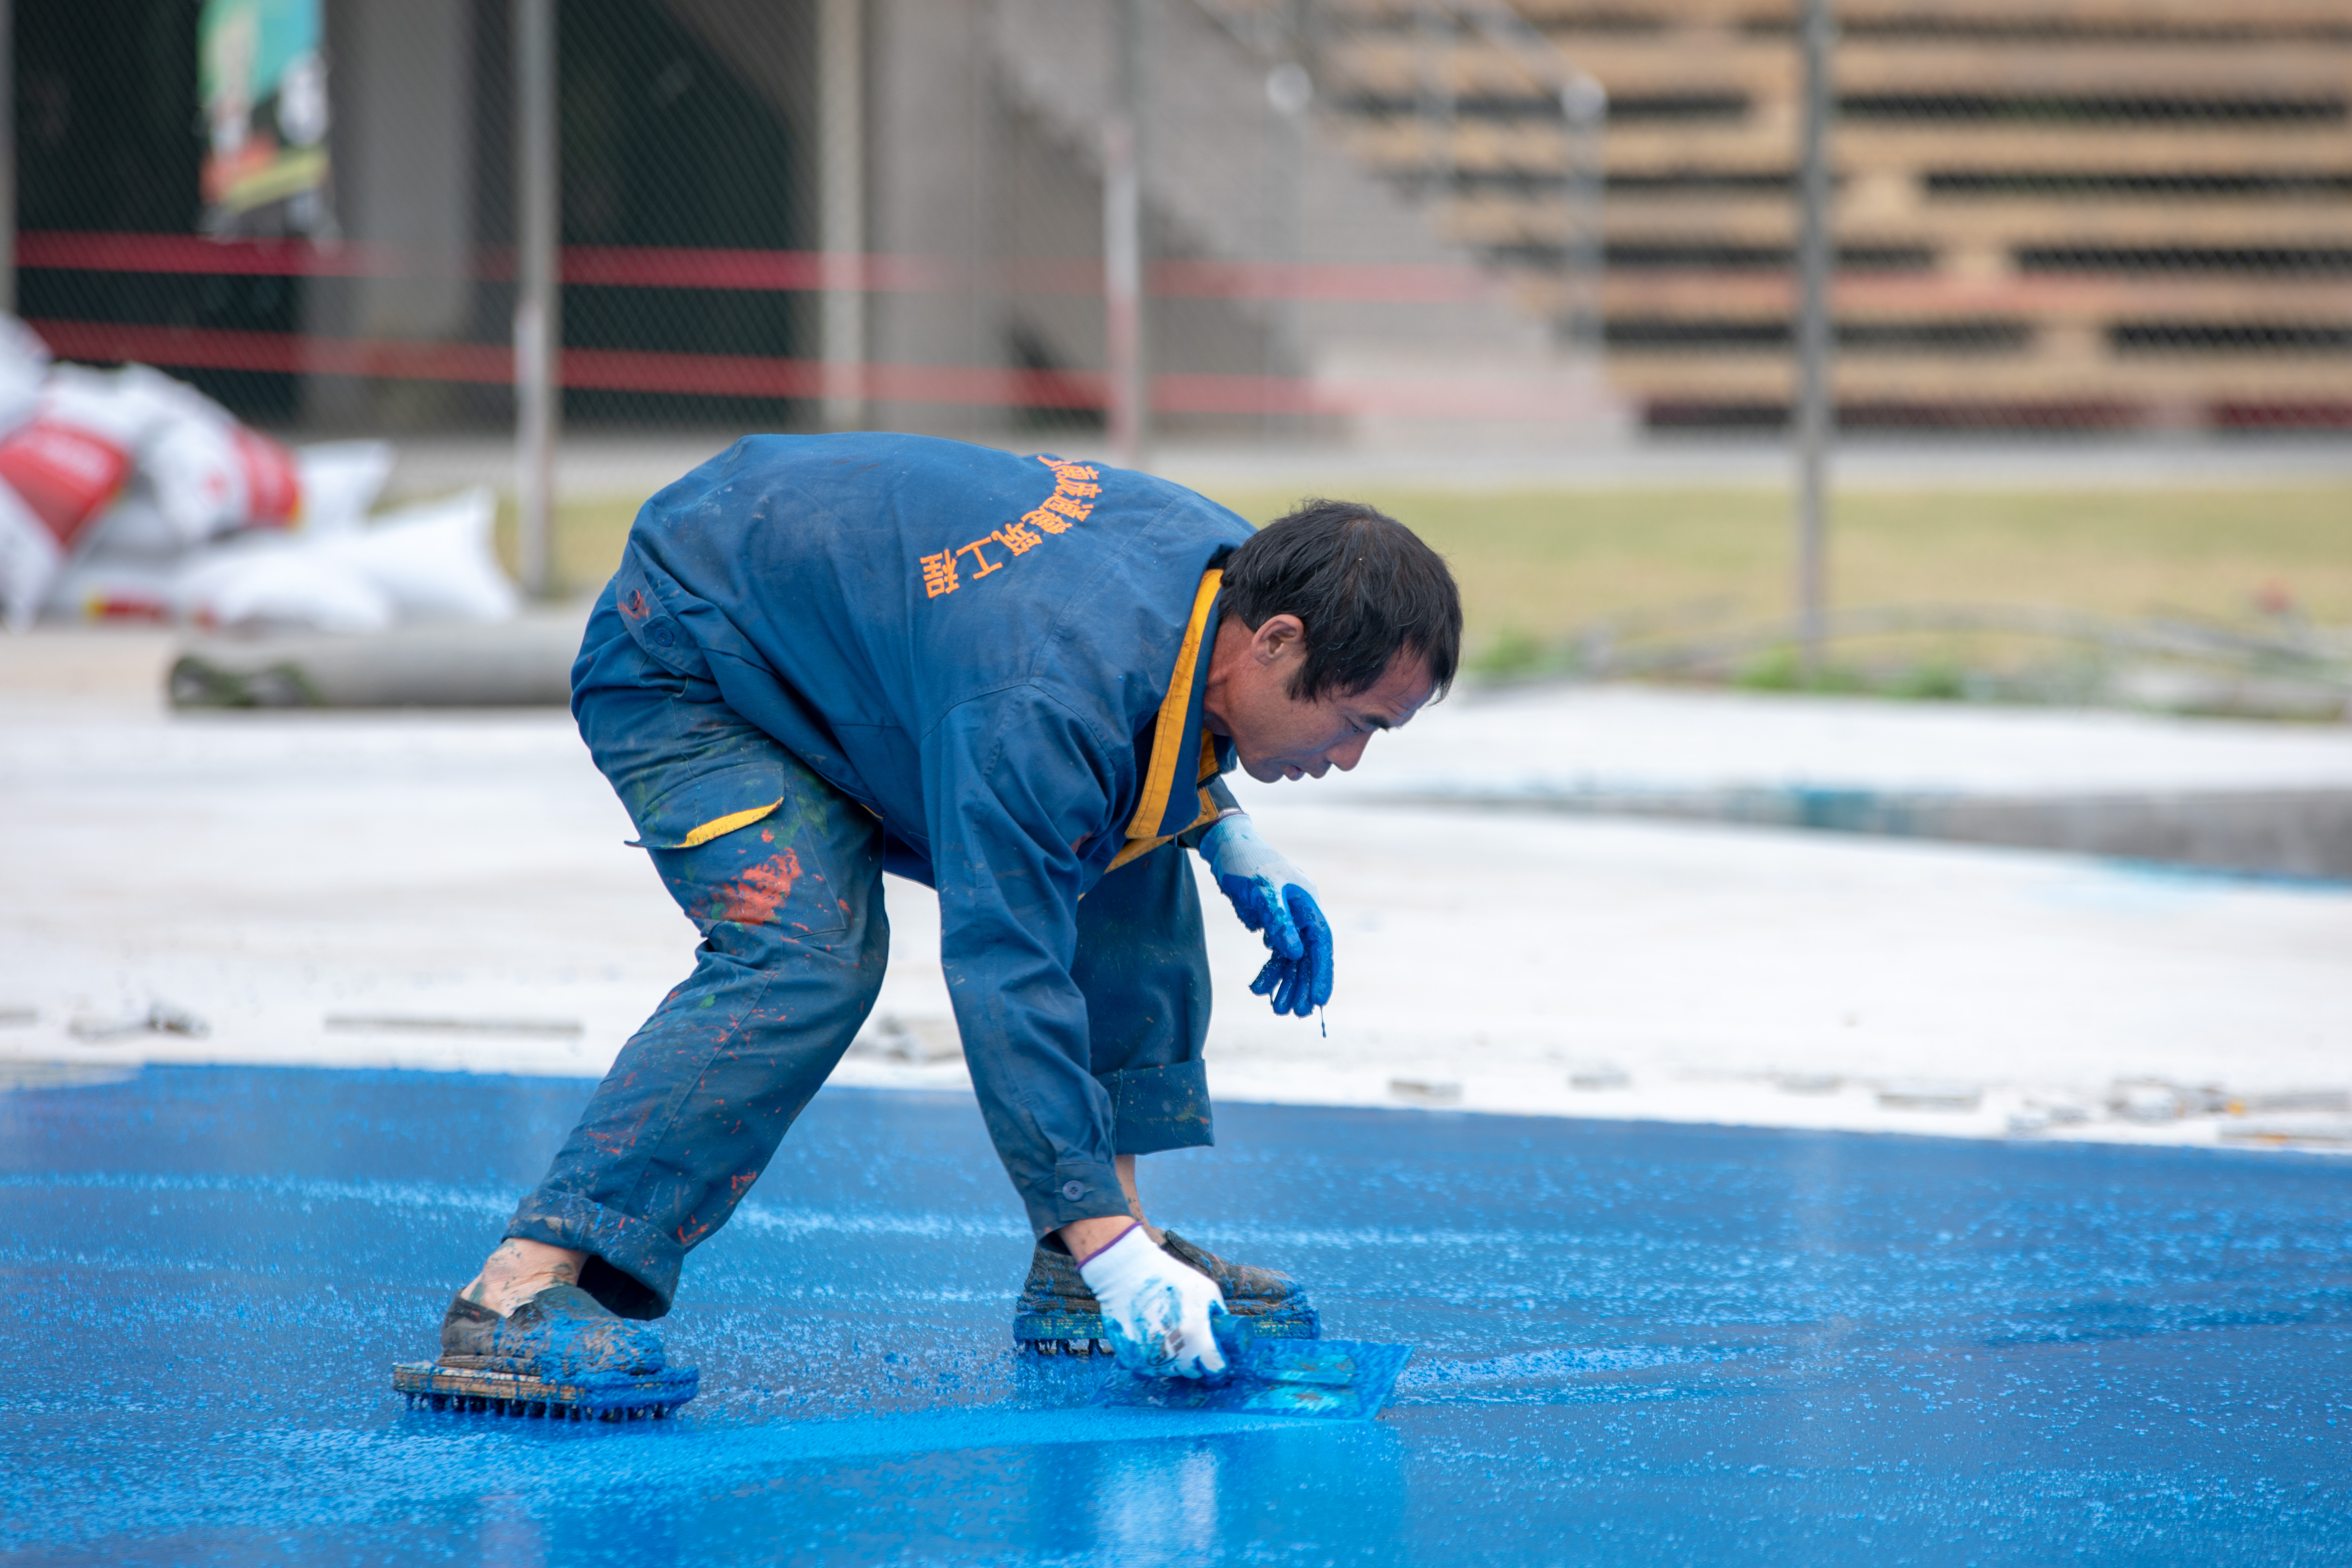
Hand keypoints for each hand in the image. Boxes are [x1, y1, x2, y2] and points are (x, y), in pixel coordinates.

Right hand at [1075, 1224, 1230, 1379]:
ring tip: (1167, 1333)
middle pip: (1192, 1372)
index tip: (1215, 1354)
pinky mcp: (1131, 1359)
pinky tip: (1150, 1336)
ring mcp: (1149, 1359)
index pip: (1216, 1368)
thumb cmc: (1170, 1278)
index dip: (1218, 1362)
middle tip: (1189, 1338)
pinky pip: (1148, 1369)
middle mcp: (1173, 1354)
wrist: (1128, 1274)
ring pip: (1170, 1372)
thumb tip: (1227, 1332)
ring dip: (1173, 1359)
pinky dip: (1151, 1358)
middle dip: (1195, 1359)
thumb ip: (1219, 1315)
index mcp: (1195, 1337)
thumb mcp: (1206, 1290)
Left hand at [1200, 812, 1332, 1016]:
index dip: (1322, 972)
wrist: (1226, 848)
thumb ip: (1280, 922)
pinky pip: (1275, 954)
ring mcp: (1287, 921)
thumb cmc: (1247, 864)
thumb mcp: (1262, 891)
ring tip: (1278, 1009)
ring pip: (1291, 959)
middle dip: (1302, 985)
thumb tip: (1296, 954)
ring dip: (1285, 983)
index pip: (1321, 944)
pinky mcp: (1272, 925)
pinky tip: (1259, 988)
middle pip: (1308, 956)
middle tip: (1294, 1013)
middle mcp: (1301, 914)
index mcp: (1307, 904)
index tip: (1319, 1000)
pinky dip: (1269, 971)